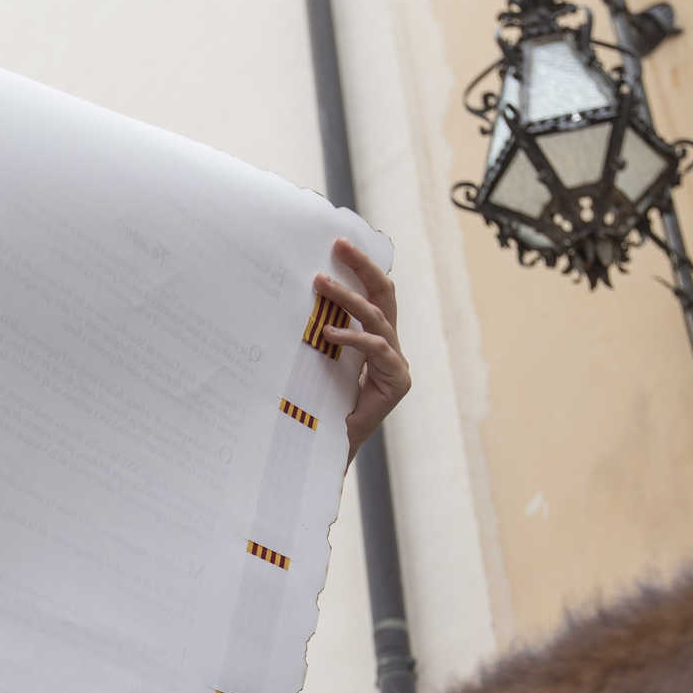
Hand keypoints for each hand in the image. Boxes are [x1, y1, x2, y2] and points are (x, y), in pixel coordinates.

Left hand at [314, 237, 408, 460]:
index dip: (361, 267)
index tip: (338, 244)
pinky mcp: (398, 382)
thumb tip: (294, 297)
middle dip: (364, 267)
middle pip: (385, 294)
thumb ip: (319, 332)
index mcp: (374, 338)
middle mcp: (390, 346)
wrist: (327, 448)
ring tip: (322, 284)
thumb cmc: (319, 405)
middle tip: (340, 246)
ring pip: (378, 318)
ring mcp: (397, 364)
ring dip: (349, 298)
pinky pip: (377, 349)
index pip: (374, 293)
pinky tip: (328, 332)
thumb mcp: (317, 360)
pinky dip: (353, 337)